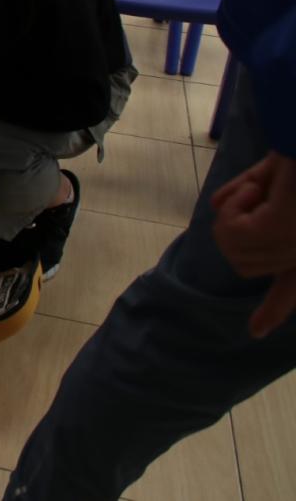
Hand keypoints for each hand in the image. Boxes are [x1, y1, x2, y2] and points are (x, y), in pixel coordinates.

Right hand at [211, 152, 295, 337]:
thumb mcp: (275, 174)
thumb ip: (246, 192)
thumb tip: (217, 208)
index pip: (290, 287)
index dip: (272, 309)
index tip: (255, 332)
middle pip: (242, 263)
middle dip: (232, 229)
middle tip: (255, 190)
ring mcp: (293, 247)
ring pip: (231, 247)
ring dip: (235, 212)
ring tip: (262, 187)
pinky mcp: (279, 231)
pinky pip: (231, 229)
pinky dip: (235, 203)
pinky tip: (259, 187)